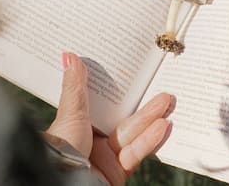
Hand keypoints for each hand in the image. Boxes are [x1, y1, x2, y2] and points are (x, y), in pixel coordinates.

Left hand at [46, 52, 173, 185]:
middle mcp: (92, 140)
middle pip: (123, 119)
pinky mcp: (117, 171)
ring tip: (168, 101)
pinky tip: (163, 126)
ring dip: (151, 118)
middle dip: (144, 105)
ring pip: (133, 134)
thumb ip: (75, 87)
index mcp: (78, 125)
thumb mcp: (70, 113)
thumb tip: (69, 55)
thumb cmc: (60, 149)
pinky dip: (149, 140)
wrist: (64, 183)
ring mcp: (106, 156)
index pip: (102, 105)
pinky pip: (136, 153)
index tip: (134, 75)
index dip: (118, 91)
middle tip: (161, 88)